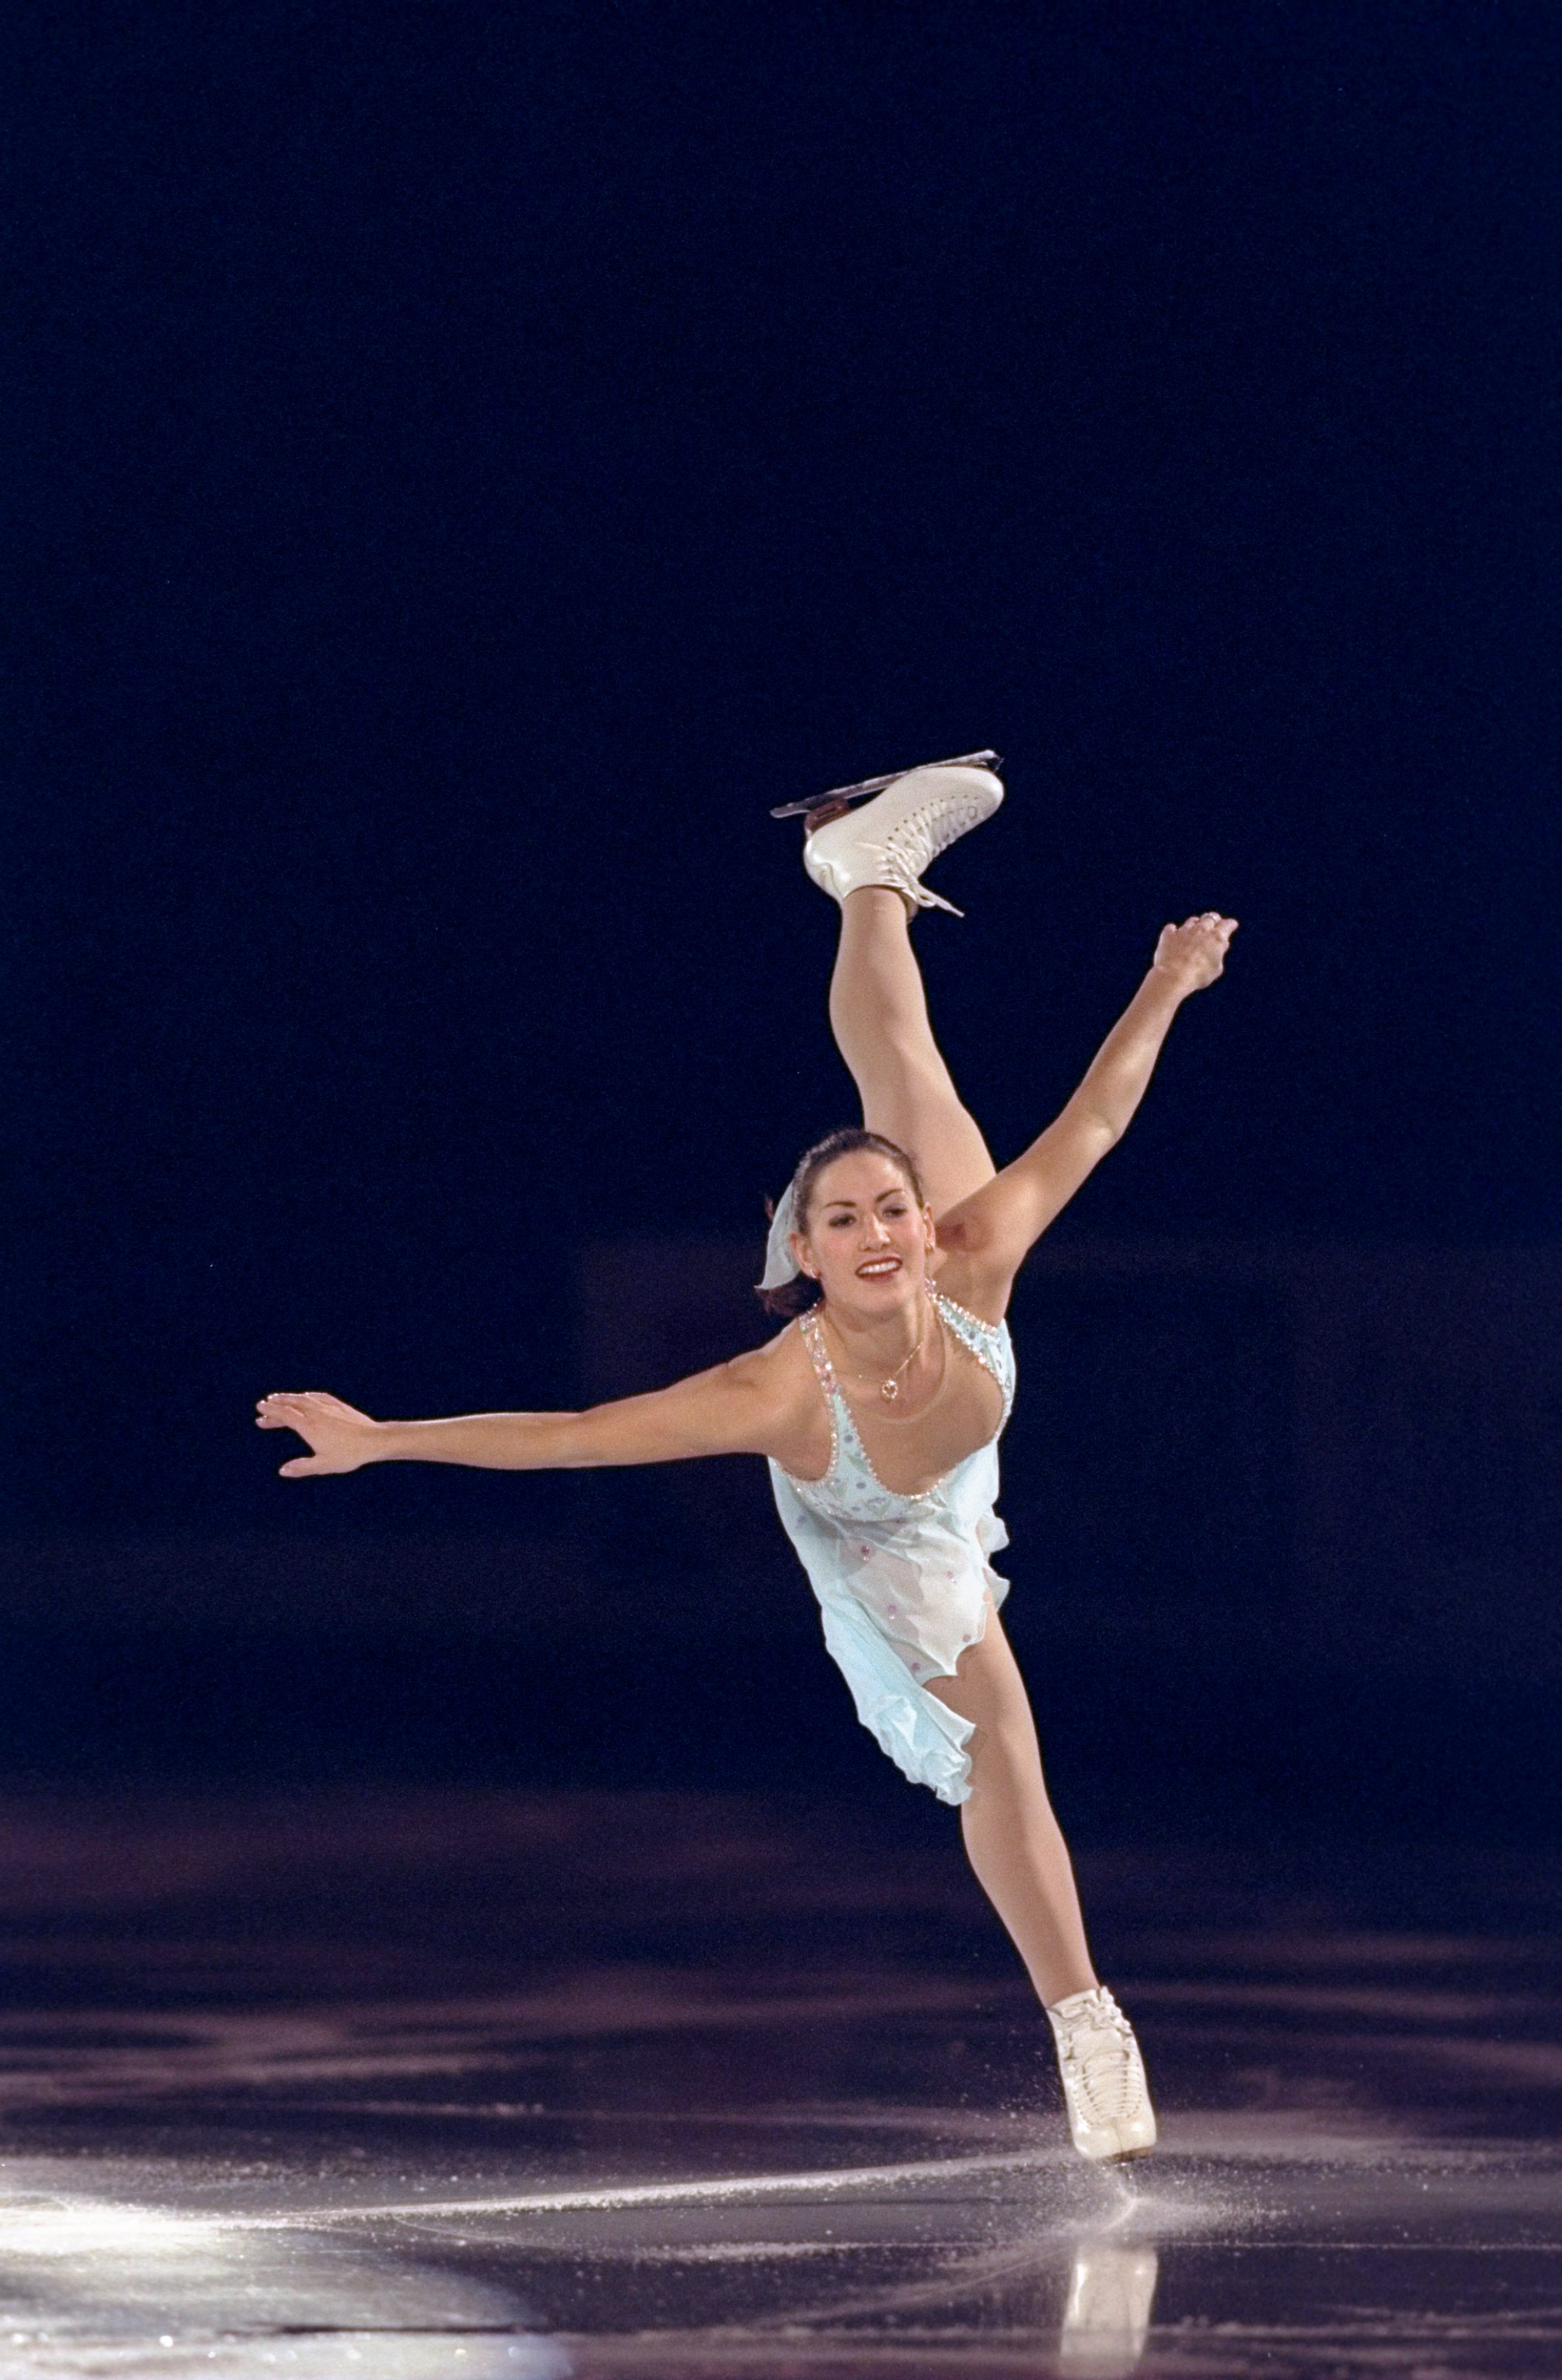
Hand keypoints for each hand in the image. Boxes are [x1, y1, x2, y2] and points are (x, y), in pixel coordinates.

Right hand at [256, 1391, 380, 1476]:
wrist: (374, 1440)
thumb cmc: (349, 1454)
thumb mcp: (324, 1465)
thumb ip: (302, 1467)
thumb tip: (282, 1471)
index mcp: (309, 1427)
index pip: (285, 1415)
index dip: (271, 1411)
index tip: (260, 1409)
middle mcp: (316, 1413)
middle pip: (291, 1404)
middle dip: (276, 1404)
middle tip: (263, 1406)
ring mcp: (328, 1407)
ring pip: (304, 1399)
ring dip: (289, 1398)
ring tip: (279, 1399)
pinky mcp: (338, 1406)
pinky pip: (318, 1397)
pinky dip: (307, 1396)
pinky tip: (305, 1397)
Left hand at [1152, 912, 1237, 992]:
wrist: (1174, 976)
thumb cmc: (1198, 976)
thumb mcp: (1216, 969)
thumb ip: (1219, 955)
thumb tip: (1221, 946)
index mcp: (1216, 937)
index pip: (1227, 925)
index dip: (1230, 924)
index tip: (1231, 925)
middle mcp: (1201, 930)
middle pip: (1210, 918)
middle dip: (1214, 920)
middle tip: (1214, 922)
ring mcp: (1184, 931)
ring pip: (1192, 921)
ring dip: (1195, 924)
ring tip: (1195, 927)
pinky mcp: (1169, 935)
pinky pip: (1171, 928)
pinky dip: (1173, 930)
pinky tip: (1173, 932)